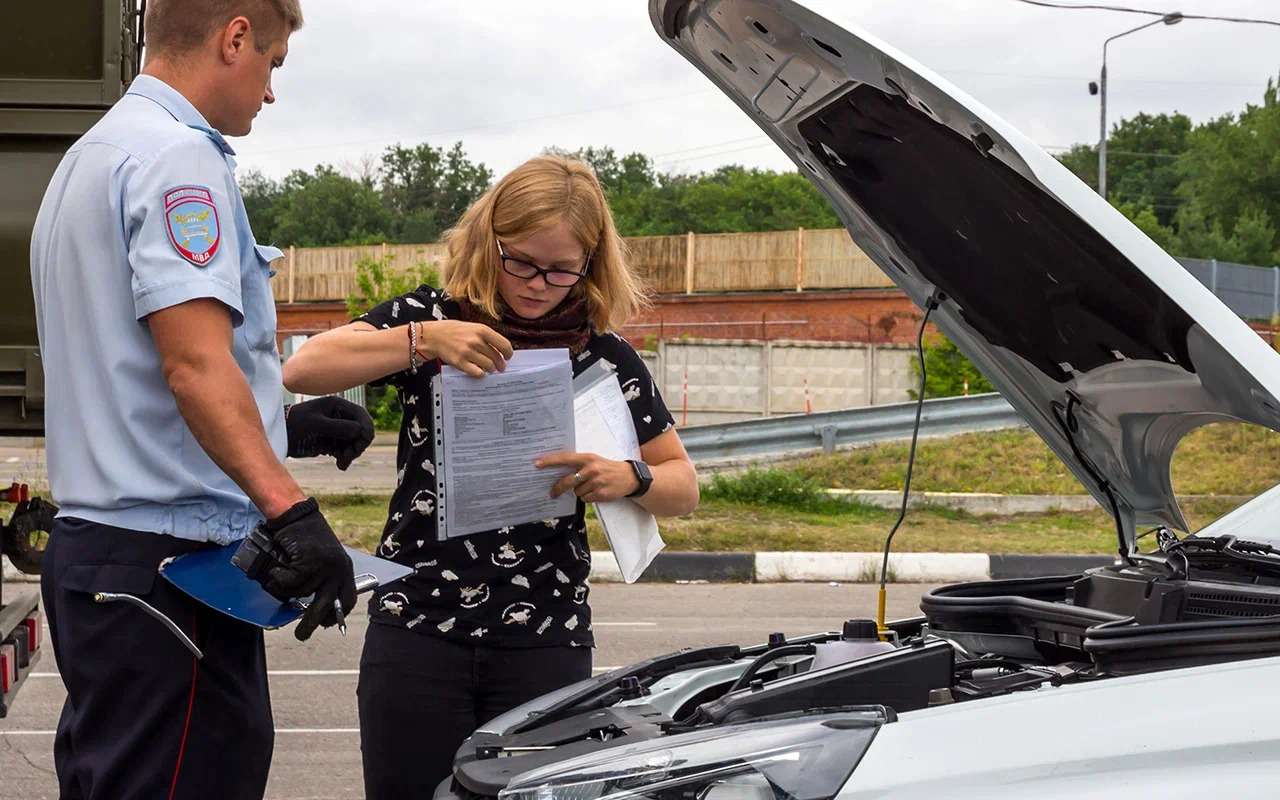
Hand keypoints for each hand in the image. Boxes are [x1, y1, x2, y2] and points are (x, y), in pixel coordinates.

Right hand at [258, 498, 356, 640]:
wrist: (296, 514)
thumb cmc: (305, 536)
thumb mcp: (323, 559)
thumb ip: (323, 580)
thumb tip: (316, 608)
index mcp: (344, 569)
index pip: (347, 599)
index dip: (337, 615)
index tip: (327, 624)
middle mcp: (337, 570)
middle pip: (324, 607)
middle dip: (311, 624)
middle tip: (301, 635)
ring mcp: (323, 567)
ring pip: (299, 593)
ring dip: (286, 586)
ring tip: (285, 568)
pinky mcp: (307, 564)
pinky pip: (287, 583)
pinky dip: (278, 576)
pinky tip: (279, 563)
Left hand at [286, 396, 374, 469]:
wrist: (278, 437)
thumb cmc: (293, 425)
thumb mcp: (315, 424)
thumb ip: (337, 426)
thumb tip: (359, 431)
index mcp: (337, 406)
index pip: (361, 416)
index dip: (366, 429)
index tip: (362, 443)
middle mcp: (340, 416)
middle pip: (361, 431)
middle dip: (358, 444)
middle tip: (349, 455)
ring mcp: (336, 430)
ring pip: (355, 443)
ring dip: (352, 454)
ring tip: (342, 462)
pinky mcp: (331, 442)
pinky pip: (346, 451)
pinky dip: (345, 458)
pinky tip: (340, 465)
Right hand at [417, 320, 512, 377]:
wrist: (434, 336)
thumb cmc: (454, 331)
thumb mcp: (473, 327)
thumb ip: (487, 337)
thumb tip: (501, 350)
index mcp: (482, 330)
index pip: (504, 344)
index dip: (508, 353)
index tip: (508, 357)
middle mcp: (476, 341)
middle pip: (496, 357)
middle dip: (500, 364)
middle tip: (500, 367)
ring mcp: (467, 352)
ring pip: (488, 366)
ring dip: (491, 369)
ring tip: (489, 369)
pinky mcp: (460, 362)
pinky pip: (477, 372)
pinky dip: (480, 374)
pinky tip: (479, 371)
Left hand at [538, 452, 639, 502]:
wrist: (629, 477)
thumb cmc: (607, 468)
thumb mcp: (594, 460)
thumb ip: (578, 464)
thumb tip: (559, 473)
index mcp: (587, 458)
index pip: (565, 458)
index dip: (550, 461)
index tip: (537, 463)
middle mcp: (591, 469)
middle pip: (567, 481)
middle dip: (558, 488)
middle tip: (552, 493)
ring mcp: (596, 482)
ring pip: (577, 492)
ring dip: (580, 492)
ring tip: (591, 486)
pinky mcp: (600, 493)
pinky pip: (585, 499)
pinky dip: (588, 497)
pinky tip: (597, 492)